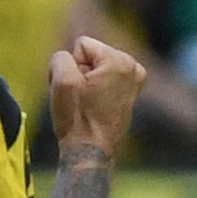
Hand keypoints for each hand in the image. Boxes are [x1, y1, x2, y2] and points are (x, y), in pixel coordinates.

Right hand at [47, 35, 144, 151]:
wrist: (90, 152)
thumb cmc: (77, 118)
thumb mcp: (61, 80)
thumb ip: (61, 56)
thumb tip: (69, 58)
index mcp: (122, 61)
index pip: (82, 45)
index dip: (72, 66)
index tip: (78, 90)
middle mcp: (134, 68)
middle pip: (90, 55)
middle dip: (79, 72)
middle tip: (81, 99)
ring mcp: (135, 81)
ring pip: (94, 67)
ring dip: (84, 82)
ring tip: (87, 104)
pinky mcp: (130, 92)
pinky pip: (101, 79)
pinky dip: (94, 90)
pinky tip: (95, 107)